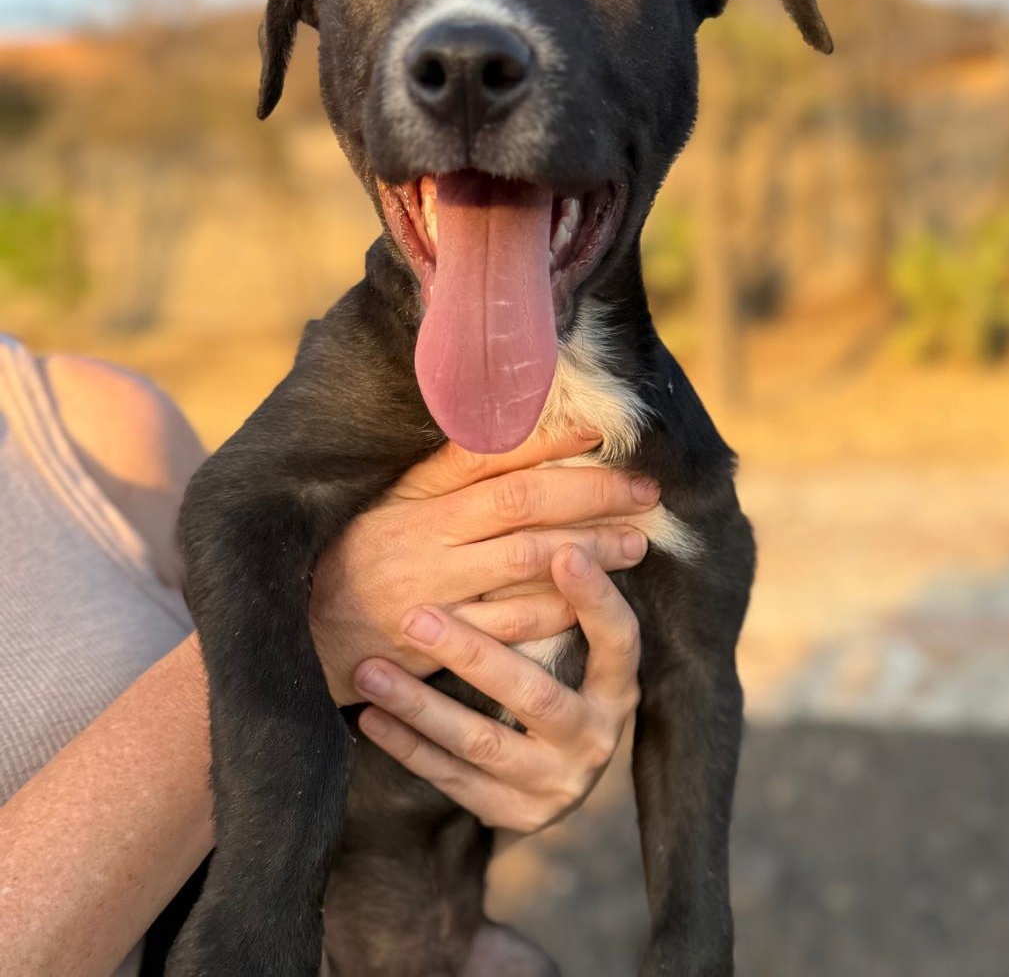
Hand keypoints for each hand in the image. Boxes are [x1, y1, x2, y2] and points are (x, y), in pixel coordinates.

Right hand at [310, 429, 657, 704]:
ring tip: (635, 543)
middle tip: (644, 491)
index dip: (550, 438)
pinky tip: (590, 599)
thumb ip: (447, 470)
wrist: (301, 633)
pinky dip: (556, 608)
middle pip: (523, 503)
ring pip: (525, 561)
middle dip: (591, 493)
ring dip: (589, 551)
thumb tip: (512, 428)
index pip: (491, 453)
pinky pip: (510, 623)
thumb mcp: (390, 499)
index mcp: (417, 493)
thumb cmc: (355, 552)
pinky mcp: (441, 641)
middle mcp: (427, 535)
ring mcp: (435, 589)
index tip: (602, 428)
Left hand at [352, 542, 640, 834]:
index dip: (594, 599)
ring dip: (420, 704)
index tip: (564, 549)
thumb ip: (558, 598)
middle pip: (534, 694)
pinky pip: (452, 778)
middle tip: (415, 616)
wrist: (555, 781)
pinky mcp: (513, 814)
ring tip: (370, 669)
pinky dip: (408, 745)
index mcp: (619, 691)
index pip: (618, 641)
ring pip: (481, 742)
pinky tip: (372, 714)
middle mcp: (594, 739)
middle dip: (471, 654)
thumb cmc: (560, 684)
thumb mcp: (576, 650)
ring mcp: (555, 783)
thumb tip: (540, 505)